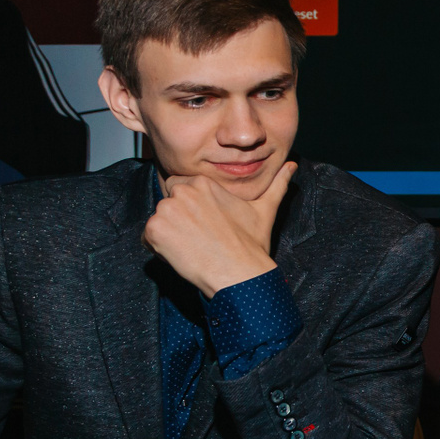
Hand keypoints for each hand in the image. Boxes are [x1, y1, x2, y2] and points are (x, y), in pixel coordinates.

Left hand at [144, 162, 295, 296]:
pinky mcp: (154, 230)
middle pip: (168, 201)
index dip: (190, 206)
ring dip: (168, 233)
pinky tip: (181, 255)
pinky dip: (158, 247)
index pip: (181, 187)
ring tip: (192, 247)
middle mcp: (182, 192)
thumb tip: (292, 165)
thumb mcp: (265, 209)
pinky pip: (147, 237)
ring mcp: (166, 211)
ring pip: (159, 219)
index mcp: (203, 182)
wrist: (239, 272)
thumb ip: (277, 184)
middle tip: (198, 237)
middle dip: (178, 218)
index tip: (203, 222)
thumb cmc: (251, 243)